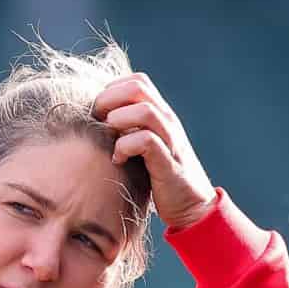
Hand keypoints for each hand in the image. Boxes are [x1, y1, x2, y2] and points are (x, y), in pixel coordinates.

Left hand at [93, 73, 216, 230]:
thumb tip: (96, 120)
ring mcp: (170, 140)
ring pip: (145, 111)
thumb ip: (129, 128)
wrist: (192, 206)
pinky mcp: (168, 163)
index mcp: (161, 113)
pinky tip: (118, 160)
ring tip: (108, 139)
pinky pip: (146, 141)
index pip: (136, 81)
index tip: (99, 113)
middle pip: (137, 87)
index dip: (112, 90)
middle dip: (108, 100)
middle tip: (96, 122)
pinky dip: (125, 147)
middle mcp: (168, 121)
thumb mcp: (144, 146)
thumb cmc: (159, 177)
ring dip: (117, 121)